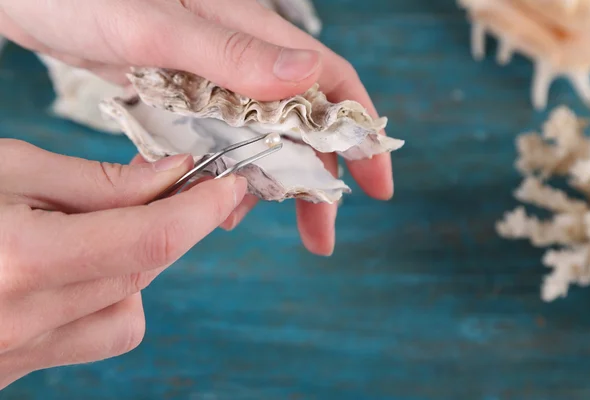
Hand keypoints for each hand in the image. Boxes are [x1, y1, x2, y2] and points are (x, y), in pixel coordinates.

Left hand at [0, 0, 393, 255]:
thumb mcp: (155, 23)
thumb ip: (229, 51)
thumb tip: (308, 78)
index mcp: (252, 35)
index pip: (330, 84)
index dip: (360, 135)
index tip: (376, 186)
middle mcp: (241, 59)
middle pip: (302, 123)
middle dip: (318, 180)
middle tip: (321, 234)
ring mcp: (213, 80)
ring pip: (263, 139)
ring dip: (273, 184)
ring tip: (274, 227)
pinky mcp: (184, 95)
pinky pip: (220, 143)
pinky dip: (226, 176)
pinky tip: (220, 203)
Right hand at [0, 139, 245, 388]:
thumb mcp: (2, 170)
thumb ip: (92, 181)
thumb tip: (168, 177)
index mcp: (16, 260)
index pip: (150, 239)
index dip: (201, 208)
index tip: (230, 182)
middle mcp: (22, 319)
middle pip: (144, 269)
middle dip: (172, 224)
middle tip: (171, 185)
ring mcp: (17, 353)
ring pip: (128, 308)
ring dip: (136, 262)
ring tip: (95, 225)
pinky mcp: (17, 366)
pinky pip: (98, 334)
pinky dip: (109, 296)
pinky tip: (75, 266)